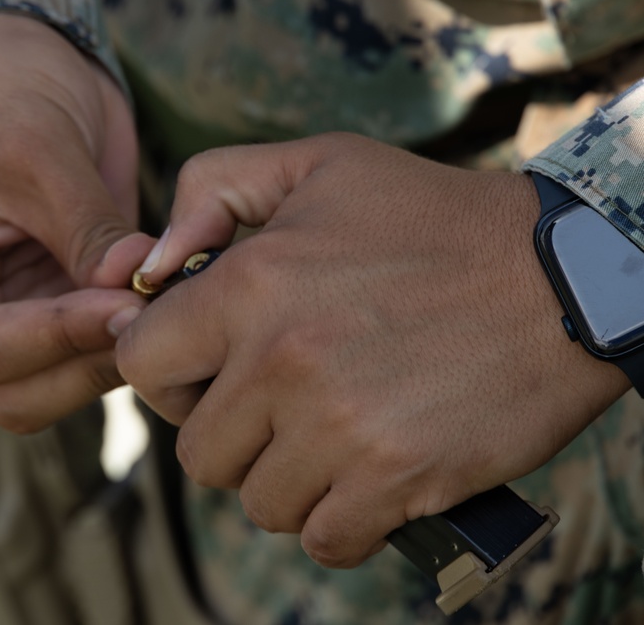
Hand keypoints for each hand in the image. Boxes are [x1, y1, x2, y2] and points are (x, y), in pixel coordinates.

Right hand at [0, 14, 151, 432]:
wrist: (2, 58)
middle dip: (86, 365)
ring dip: (108, 360)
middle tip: (152, 316)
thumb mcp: (39, 148)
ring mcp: (0, 318)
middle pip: (15, 394)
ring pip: (53, 387)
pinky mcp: (46, 309)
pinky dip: (121, 339)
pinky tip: (157, 303)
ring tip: (160, 306)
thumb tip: (136, 286)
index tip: (128, 304)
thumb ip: (85, 227)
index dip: (60, 338)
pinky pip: (83, 353)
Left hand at [116, 133, 629, 566]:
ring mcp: (339, 427)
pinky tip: (362, 480)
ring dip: (284, 481)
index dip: (166, 375)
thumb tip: (147, 265)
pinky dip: (337, 521)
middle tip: (275, 410)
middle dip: (229, 436)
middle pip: (198, 451)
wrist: (562, 277)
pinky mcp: (396, 479)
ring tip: (326, 440)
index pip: (142, 363)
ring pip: (258, 502)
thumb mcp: (316, 165)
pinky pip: (324, 539)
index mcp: (249, 286)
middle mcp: (282, 361)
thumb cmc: (432, 218)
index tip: (204, 373)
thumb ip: (211, 189)